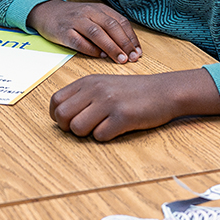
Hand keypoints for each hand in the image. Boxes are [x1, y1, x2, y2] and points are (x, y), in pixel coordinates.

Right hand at [27, 0, 140, 62]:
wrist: (46, 12)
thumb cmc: (74, 17)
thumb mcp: (93, 16)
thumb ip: (108, 27)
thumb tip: (126, 47)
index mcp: (98, 8)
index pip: (120, 21)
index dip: (131, 37)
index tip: (138, 52)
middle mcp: (88, 12)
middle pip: (110, 26)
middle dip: (124, 43)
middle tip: (132, 58)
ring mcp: (75, 21)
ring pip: (97, 33)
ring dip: (111, 47)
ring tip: (120, 59)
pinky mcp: (63, 31)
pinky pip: (79, 41)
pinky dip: (91, 50)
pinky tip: (99, 56)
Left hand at [50, 69, 219, 140]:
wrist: (163, 91)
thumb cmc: (131, 91)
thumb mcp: (103, 85)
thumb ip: (82, 95)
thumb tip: (61, 114)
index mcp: (87, 82)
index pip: (56, 101)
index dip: (57, 115)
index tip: (69, 121)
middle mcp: (94, 89)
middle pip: (62, 116)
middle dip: (68, 128)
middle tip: (84, 128)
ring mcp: (108, 102)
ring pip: (77, 128)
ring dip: (86, 134)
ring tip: (101, 127)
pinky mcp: (123, 116)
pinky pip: (100, 136)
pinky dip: (105, 137)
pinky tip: (116, 128)